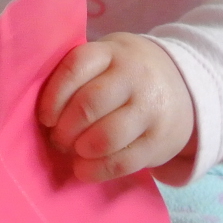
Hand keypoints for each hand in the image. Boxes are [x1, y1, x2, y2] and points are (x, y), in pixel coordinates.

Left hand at [37, 32, 194, 182]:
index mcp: (112, 52)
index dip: (54, 95)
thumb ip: (79, 76)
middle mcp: (134, 76)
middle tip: (58, 139)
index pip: (76, 66)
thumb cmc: (125, 76)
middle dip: (65, 129)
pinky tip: (84, 169)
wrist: (185, 87)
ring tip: (74, 152)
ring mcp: (150, 108)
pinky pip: (123, 161)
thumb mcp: (108, 60)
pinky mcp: (159, 140)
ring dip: (81, 149)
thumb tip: (37, 114)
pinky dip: (97, 170)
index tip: (46, 117)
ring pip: (107, 136)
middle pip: (89, 104)